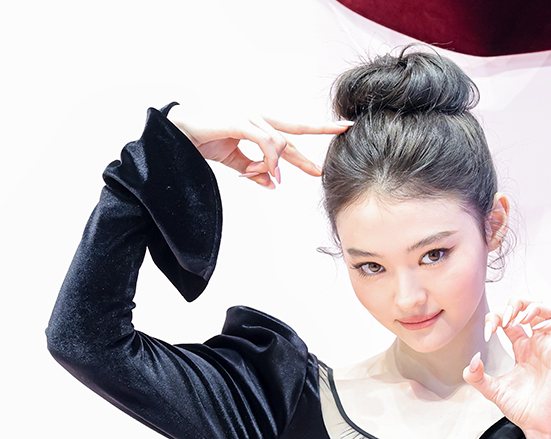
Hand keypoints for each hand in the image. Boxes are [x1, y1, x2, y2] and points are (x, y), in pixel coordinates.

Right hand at [165, 106, 351, 188]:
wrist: (179, 137)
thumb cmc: (205, 143)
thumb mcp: (236, 162)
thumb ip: (255, 171)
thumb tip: (274, 184)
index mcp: (259, 125)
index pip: (292, 131)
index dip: (315, 133)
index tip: (338, 132)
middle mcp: (257, 116)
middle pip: (294, 126)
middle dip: (321, 128)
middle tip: (344, 130)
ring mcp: (248, 115)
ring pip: (279, 140)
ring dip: (278, 164)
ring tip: (269, 178)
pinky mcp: (237, 121)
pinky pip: (264, 140)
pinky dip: (269, 159)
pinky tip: (268, 173)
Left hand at [463, 298, 550, 438]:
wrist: (536, 426)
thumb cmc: (521, 409)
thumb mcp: (492, 390)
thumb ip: (476, 377)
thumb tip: (472, 361)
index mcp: (522, 349)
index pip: (513, 320)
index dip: (499, 317)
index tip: (488, 331)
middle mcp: (537, 346)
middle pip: (533, 309)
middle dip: (518, 304)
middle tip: (506, 316)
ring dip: (537, 308)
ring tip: (522, 318)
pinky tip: (540, 328)